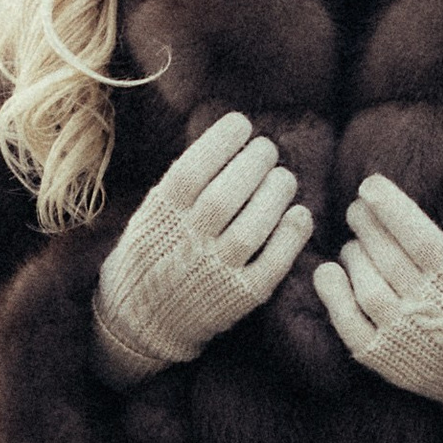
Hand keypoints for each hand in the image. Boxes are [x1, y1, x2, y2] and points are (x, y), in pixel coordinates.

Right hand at [91, 110, 313, 382]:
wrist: (143, 318)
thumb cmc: (154, 252)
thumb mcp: (151, 213)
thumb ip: (183, 183)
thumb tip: (229, 139)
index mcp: (161, 217)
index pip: (192, 170)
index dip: (221, 141)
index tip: (241, 124)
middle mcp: (186, 244)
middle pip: (226, 196)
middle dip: (254, 163)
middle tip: (267, 148)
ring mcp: (214, 272)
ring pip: (252, 228)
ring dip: (275, 195)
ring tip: (284, 178)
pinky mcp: (240, 297)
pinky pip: (272, 264)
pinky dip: (290, 237)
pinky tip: (300, 214)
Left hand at [314, 172, 442, 420]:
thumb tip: (408, 224)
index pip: (418, 235)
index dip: (391, 207)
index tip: (371, 185)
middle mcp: (428, 305)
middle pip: (386, 254)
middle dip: (366, 224)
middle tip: (357, 210)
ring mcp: (402, 332)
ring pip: (365, 283)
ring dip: (353, 255)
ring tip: (353, 245)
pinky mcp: (383, 357)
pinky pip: (349, 323)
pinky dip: (334, 296)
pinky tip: (329, 274)